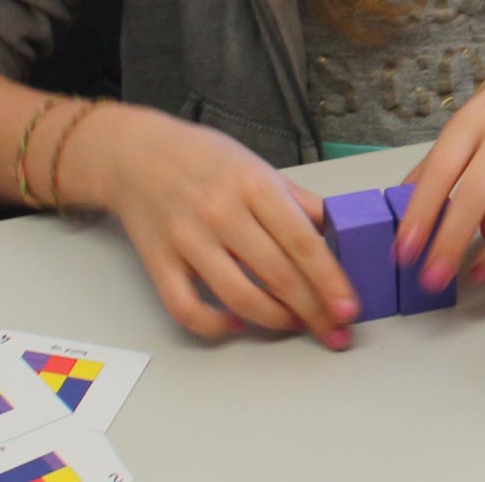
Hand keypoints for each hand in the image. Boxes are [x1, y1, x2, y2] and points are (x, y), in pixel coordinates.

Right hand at [66, 102, 361, 344]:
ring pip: (238, 297)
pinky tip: (236, 324)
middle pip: (277, 275)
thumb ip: (297, 201)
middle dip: (312, 311)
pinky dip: (214, 326)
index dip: (330, 281)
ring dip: (274, 320)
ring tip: (294, 324)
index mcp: (254, 185)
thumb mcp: (258, 166)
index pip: (302, 243)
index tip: (349, 308)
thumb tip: (338, 232)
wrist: (135, 153)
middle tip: (334, 331)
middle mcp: (221, 213)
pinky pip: (186, 308)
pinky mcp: (159, 262)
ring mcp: (187, 240)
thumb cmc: (202, 158)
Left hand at [394, 24, 484, 292]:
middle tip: (434, 280)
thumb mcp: (473, 112)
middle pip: (476, 195)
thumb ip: (442, 155)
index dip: (420, 214)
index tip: (404, 253)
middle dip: (451, 244)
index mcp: (475, 118)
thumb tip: (403, 198)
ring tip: (481, 274)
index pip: (440, 172)